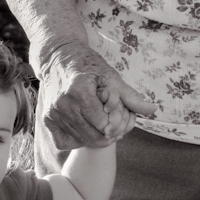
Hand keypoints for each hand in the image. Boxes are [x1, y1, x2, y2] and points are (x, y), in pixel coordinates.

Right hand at [40, 44, 155, 149]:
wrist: (58, 57)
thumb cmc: (86, 64)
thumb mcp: (110, 75)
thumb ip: (129, 96)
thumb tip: (152, 109)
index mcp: (79, 92)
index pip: (103, 124)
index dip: (116, 124)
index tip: (119, 116)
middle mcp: (63, 105)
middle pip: (93, 136)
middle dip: (108, 134)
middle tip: (114, 124)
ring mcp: (52, 114)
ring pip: (80, 140)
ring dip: (95, 137)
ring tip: (101, 124)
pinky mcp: (46, 119)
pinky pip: (64, 142)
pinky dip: (77, 140)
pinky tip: (85, 128)